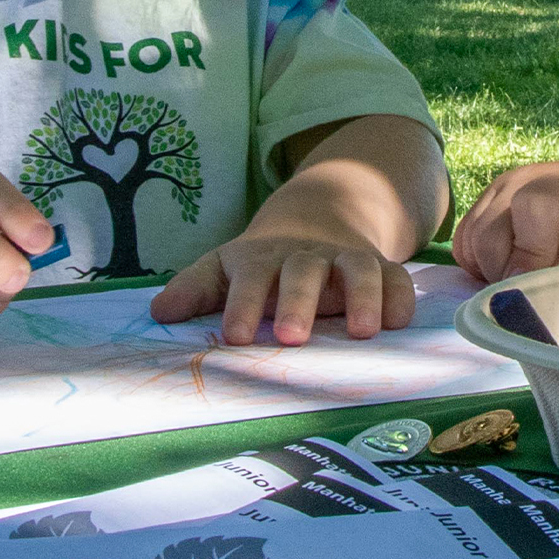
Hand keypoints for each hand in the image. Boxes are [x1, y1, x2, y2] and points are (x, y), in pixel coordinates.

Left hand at [150, 228, 415, 344]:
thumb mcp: (225, 268)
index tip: (237, 338)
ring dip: (360, 298)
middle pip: (303, 272)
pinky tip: (398, 323)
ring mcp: (347, 260)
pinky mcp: (382, 269)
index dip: (244, 305)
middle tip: (293, 338)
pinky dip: (400, 297)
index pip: (250, 278)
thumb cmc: (263, 264)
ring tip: (360, 334)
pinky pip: (396, 277)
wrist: (319, 220)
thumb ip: (195, 290)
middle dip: (299, 303)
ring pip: (357, 270)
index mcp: (262, 259)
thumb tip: (159, 313)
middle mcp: (306, 257)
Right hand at [453, 156, 558, 281]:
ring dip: (494, 276)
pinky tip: (517, 271)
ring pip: (470, 245)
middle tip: (545, 292)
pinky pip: (466, 243)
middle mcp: (521, 180)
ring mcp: (499, 190)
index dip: (531, 262)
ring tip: (534, 280)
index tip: (548, 292)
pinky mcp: (487, 203)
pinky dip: (483, 266)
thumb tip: (530, 290)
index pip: (528, 216)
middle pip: (488, 240)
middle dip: (510, 280)